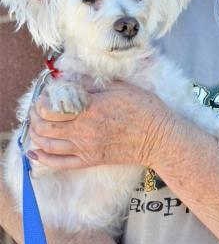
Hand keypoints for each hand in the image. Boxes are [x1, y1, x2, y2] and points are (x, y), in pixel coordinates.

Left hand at [28, 80, 175, 169]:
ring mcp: (85, 148)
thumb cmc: (144, 109)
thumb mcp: (120, 87)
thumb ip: (92, 84)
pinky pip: (59, 163)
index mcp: (90, 109)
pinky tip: (36, 151)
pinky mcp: (90, 160)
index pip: (51, 108)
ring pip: (47, 144)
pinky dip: (43, 158)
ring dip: (36, 134)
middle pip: (44, 126)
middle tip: (37, 109)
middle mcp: (84, 130)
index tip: (45, 95)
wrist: (158, 138)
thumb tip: (70, 80)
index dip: (42, 101)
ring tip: (36, 126)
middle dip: (35, 117)